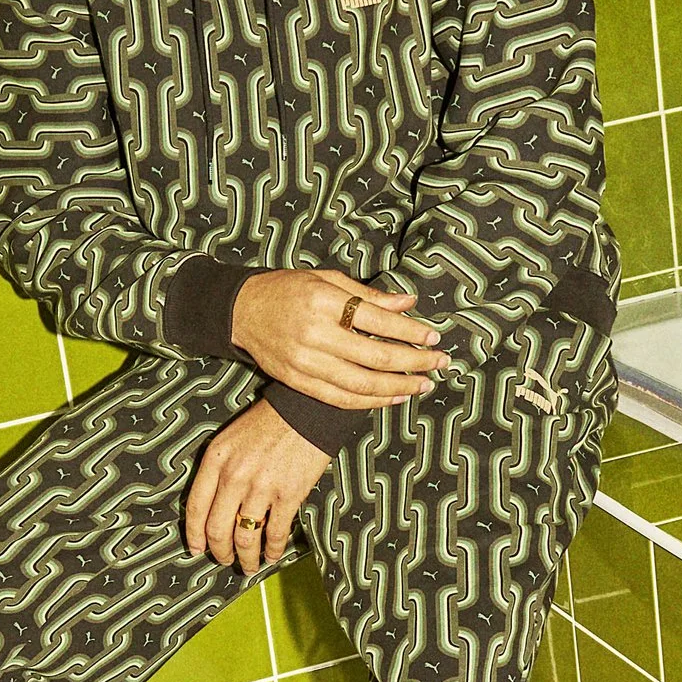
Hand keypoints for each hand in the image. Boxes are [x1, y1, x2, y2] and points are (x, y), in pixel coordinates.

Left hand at [184, 402, 329, 570]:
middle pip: (217, 529)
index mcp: (216, 460)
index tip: (196, 549)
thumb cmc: (268, 423)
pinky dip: (272, 550)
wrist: (306, 411)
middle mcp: (234, 476)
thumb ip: (217, 470)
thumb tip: (212, 507)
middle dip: (220, 552)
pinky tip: (272, 555)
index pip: (196, 507)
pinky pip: (275, 532)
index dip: (194, 534)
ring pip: (245, 537)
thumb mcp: (230, 439)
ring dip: (246, 558)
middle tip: (224, 561)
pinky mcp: (289, 495)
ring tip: (249, 566)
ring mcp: (261, 487)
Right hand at [229, 271, 440, 410]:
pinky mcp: (297, 381)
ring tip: (422, 385)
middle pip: (376, 356)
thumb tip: (409, 303)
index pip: (379, 320)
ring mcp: (305, 362)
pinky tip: (392, 398)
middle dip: (414, 362)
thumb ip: (368, 295)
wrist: (242, 311)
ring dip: (398, 387)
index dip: (411, 332)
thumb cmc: (288, 289)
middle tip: (440, 364)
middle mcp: (315, 334)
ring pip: (362, 384)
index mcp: (325, 301)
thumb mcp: (327, 280)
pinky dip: (370, 402)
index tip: (434, 338)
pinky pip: (340, 398)